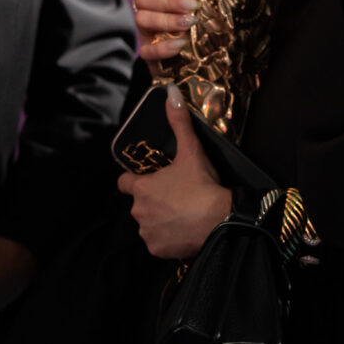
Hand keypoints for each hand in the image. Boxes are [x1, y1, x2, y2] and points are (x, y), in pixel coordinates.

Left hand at [117, 83, 231, 258]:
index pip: (123, 182)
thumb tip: (170, 93)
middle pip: (140, 204)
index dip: (133, 179)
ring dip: (161, 220)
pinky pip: (159, 243)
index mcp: (141, 188)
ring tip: (183, 215)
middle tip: (176, 196)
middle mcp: (138, 212)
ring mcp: (147, 233)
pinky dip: (169, 239)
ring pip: (149, 224)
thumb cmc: (203, 186)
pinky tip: (185, 231)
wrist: (220, 221)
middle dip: (154, 201)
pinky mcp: (158, 250)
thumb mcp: (191, 151)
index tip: (147, 178)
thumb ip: (179, 122)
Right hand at [132, 0, 199, 74]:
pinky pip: (146, 49)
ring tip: (188, 23)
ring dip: (166, 20)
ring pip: (142, 19)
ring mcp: (145, 30)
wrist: (187, 57)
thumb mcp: (197, 6)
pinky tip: (180, 44)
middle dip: (168, 0)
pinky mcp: (147, 51)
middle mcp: (146, 8)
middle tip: (192, 5)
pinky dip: (162, 48)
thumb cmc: (194, 23)